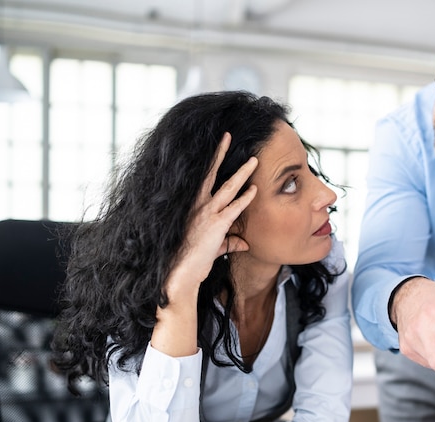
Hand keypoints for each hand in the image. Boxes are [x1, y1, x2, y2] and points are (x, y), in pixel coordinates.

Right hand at [164, 132, 257, 296]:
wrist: (179, 273)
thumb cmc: (190, 261)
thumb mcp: (211, 248)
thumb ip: (229, 242)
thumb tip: (244, 244)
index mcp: (192, 206)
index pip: (202, 178)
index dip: (210, 161)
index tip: (216, 146)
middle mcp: (197, 206)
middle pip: (211, 173)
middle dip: (220, 153)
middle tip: (227, 135)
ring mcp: (207, 213)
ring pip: (227, 187)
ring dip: (242, 173)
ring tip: (254, 160)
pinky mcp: (216, 225)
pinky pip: (234, 207)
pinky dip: (245, 198)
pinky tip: (255, 189)